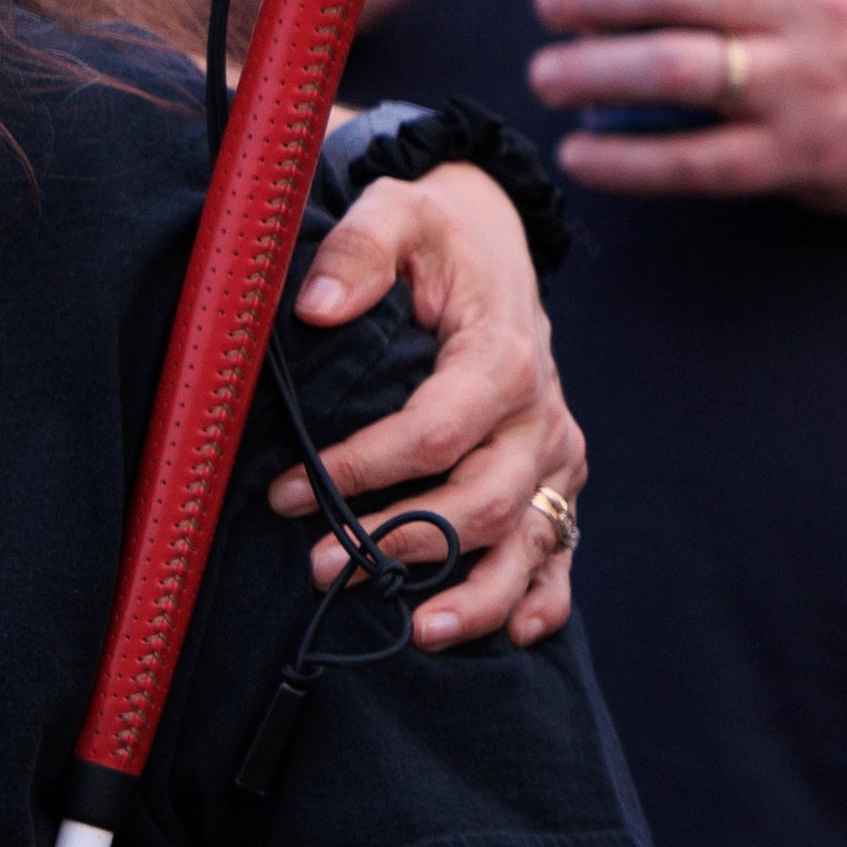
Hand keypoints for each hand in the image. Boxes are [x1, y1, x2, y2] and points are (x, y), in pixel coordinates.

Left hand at [278, 164, 585, 647]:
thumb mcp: (399, 212)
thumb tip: (315, 307)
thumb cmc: (437, 236)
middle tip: (319, 565)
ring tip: (416, 631)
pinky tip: (511, 633)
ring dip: (473, 593)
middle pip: (483, 500)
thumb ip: (358, 249)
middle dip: (401, 541)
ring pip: (527, 541)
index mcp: (505, 355)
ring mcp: (555, 455)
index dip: (360, 468)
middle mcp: (541, 415)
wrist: (498, 244)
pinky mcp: (558, 481)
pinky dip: (542, 598)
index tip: (285, 488)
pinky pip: (561, 551)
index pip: (435, 431)